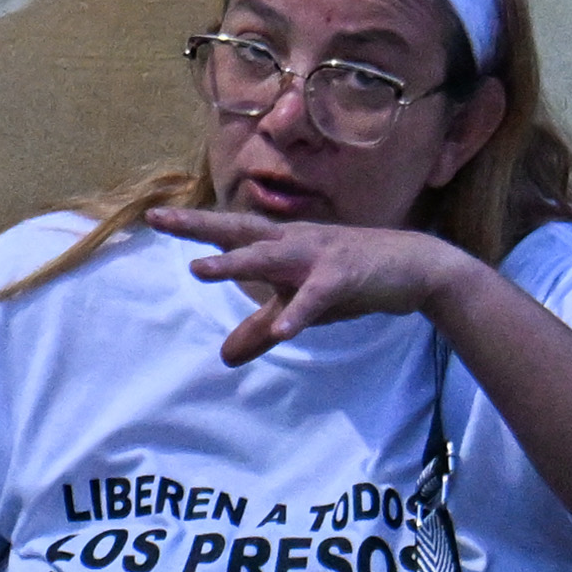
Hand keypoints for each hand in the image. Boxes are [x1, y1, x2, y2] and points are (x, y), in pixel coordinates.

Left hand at [153, 207, 488, 368]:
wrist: (418, 268)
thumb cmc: (352, 280)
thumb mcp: (300, 307)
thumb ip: (260, 328)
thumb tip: (224, 357)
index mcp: (280, 243)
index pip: (229, 231)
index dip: (192, 224)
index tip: (152, 215)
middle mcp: (293, 242)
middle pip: (238, 231)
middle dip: (198, 225)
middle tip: (159, 219)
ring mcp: (319, 255)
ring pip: (270, 256)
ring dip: (235, 263)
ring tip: (198, 271)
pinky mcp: (346, 276)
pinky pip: (317, 296)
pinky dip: (300, 311)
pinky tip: (282, 330)